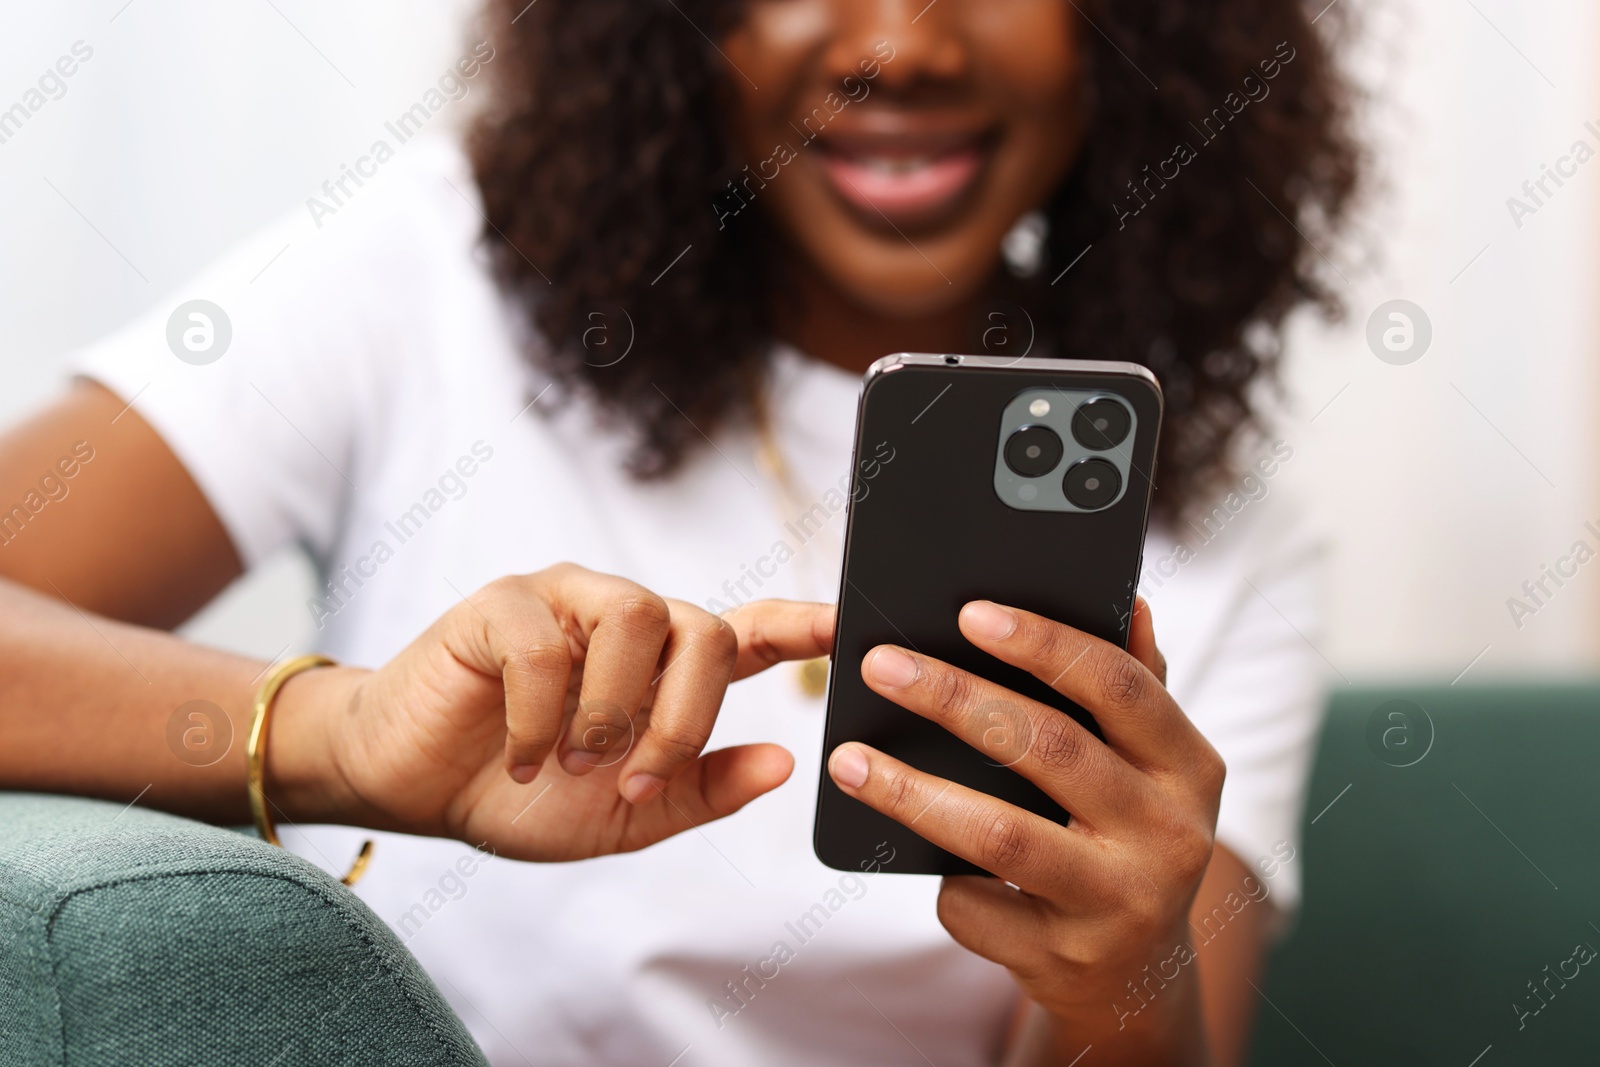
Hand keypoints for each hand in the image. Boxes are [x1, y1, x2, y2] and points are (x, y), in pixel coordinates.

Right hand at [274, 563, 833, 861]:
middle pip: (703, 629)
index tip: (848, 626)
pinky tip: (523, 757)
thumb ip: (700, 790)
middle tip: (638, 777)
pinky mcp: (501, 605)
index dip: (801, 623)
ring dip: (614, 707)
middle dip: (686, 715)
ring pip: (636, 617)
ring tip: (574, 763)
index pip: (748, 630)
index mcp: (661, 668)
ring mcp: (563, 603)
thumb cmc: (520, 792)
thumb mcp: (623, 814)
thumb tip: (784, 762)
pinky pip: (544, 643)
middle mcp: (623, 621)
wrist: (416, 787)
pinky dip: (541, 716)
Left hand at [825, 598, 1222, 1063]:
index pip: (1118, 685)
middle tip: (880, 665)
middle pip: (1050, 749)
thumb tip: (1126, 601)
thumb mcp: (1150, 769)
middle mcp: (1169, 835)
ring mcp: (1120, 904)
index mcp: (1189, 767)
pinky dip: (937, 880)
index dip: (1044, 643)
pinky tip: (906, 856)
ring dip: (913, 792)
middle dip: (956, 698)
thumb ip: (1135, 688)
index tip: (969, 612)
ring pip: (1000, 836)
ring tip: (848, 760)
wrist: (1136, 976)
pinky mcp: (1065, 959)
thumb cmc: (1125, 838)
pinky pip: (976, 907)